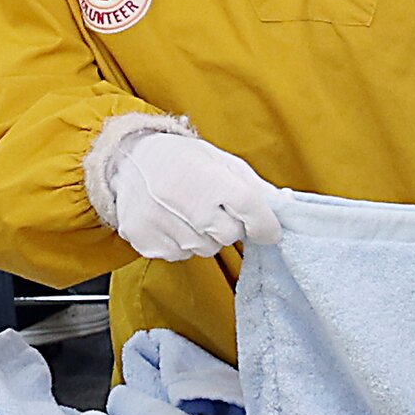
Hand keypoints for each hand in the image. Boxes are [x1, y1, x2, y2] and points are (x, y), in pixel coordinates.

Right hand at [109, 132, 280, 262]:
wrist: (128, 160)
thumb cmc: (181, 159)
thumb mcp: (221, 161)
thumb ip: (255, 187)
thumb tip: (286, 206)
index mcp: (209, 177)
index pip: (251, 209)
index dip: (265, 224)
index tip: (268, 230)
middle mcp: (185, 201)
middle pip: (230, 235)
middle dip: (229, 225)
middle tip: (212, 206)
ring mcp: (162, 223)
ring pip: (206, 249)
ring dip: (205, 235)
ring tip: (187, 210)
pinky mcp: (146, 240)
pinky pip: (180, 255)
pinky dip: (181, 242)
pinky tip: (171, 219)